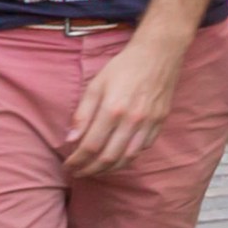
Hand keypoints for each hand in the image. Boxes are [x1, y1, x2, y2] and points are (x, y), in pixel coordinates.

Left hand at [59, 20, 192, 177]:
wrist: (159, 54)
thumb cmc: (124, 67)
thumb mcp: (96, 85)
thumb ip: (82, 113)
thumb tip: (71, 139)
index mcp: (113, 109)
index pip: (91, 146)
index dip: (77, 160)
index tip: (67, 165)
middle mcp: (132, 120)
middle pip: (108, 158)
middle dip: (90, 170)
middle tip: (78, 173)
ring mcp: (149, 123)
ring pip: (128, 158)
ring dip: (109, 169)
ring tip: (95, 170)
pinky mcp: (160, 122)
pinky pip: (142, 148)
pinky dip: (127, 158)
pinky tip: (117, 157)